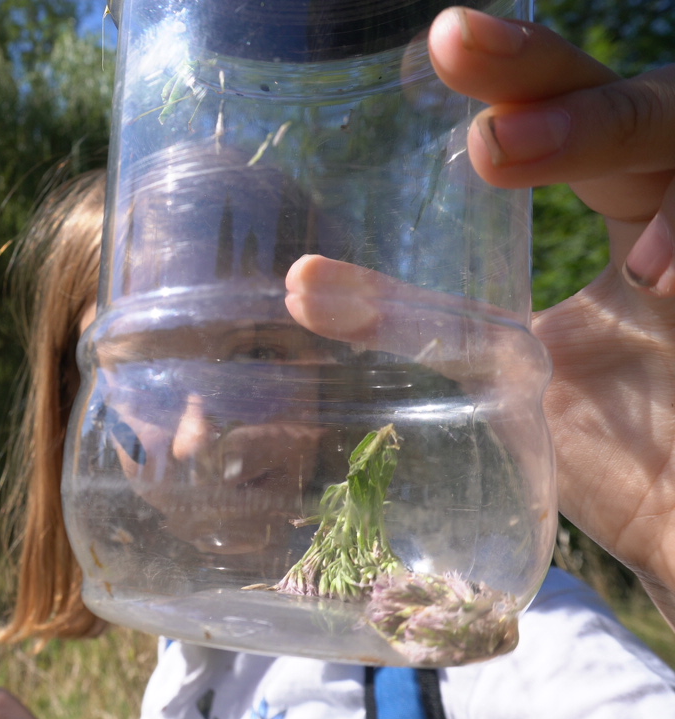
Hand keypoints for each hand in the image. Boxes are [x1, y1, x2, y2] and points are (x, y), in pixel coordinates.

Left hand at [288, 6, 674, 625]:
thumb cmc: (618, 456)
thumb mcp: (508, 374)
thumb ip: (426, 327)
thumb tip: (301, 285)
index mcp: (628, 208)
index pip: (575, 112)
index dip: (521, 72)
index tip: (446, 42)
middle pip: (638, 104)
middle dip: (551, 80)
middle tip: (460, 55)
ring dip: (607, 130)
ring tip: (505, 151)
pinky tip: (656, 272)